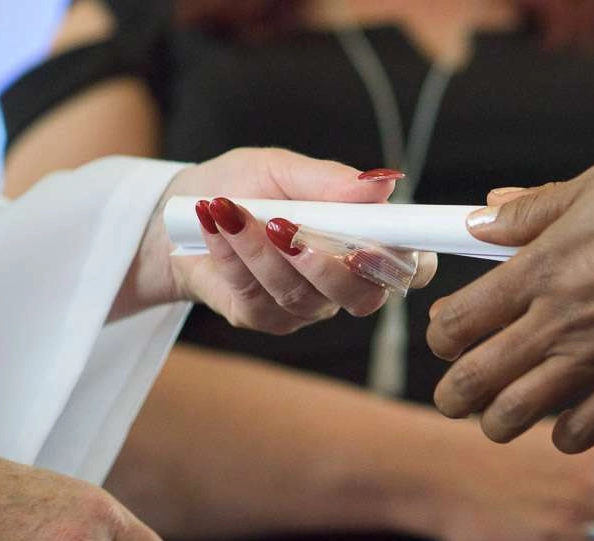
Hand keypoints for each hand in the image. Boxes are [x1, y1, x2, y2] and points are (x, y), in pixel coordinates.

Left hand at [116, 148, 435, 330]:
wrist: (182, 212)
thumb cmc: (244, 185)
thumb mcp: (281, 168)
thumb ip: (329, 180)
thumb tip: (381, 184)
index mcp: (364, 241)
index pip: (412, 266)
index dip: (409, 263)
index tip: (377, 242)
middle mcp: (344, 282)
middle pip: (362, 297)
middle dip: (326, 266)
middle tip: (287, 227)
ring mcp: (306, 307)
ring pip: (300, 294)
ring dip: (261, 250)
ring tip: (229, 209)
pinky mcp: (264, 318)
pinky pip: (256, 295)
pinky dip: (232, 255)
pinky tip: (214, 224)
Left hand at [426, 161, 593, 453]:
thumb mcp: (593, 189)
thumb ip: (530, 211)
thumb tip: (478, 220)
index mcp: (539, 272)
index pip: (457, 322)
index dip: (440, 336)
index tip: (446, 335)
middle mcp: (556, 323)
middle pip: (471, 381)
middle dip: (453, 394)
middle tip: (456, 393)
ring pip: (511, 417)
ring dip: (496, 420)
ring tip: (499, 413)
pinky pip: (576, 434)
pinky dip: (561, 432)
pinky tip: (564, 415)